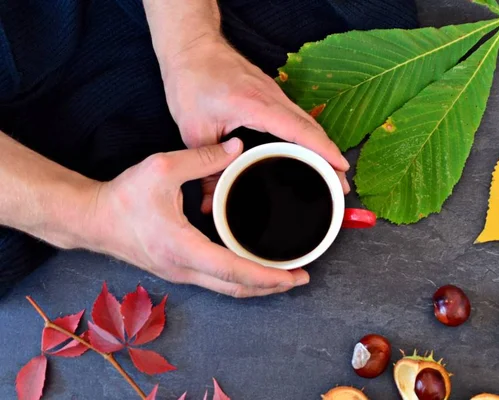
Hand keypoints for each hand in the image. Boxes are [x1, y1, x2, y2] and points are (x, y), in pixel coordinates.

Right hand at [90, 138, 308, 297]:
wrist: (92, 219)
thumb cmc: (123, 196)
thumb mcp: (163, 168)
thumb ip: (204, 158)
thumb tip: (239, 147)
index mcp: (183, 247)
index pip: (234, 270)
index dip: (268, 276)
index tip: (294, 274)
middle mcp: (185, 268)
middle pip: (236, 289)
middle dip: (271, 287)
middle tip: (301, 278)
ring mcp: (181, 273)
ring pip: (227, 289)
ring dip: (257, 285)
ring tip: (284, 275)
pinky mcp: (178, 269)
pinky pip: (216, 281)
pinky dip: (240, 278)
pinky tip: (252, 266)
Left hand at [161, 34, 350, 212]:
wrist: (191, 46)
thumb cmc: (191, 82)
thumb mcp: (194, 130)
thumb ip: (206, 168)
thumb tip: (211, 203)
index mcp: (258, 105)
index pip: (300, 130)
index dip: (324, 151)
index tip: (341, 169)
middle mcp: (273, 98)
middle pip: (312, 128)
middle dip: (330, 156)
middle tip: (340, 184)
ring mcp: (274, 94)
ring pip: (307, 122)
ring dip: (321, 147)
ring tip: (331, 173)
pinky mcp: (270, 95)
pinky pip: (296, 118)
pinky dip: (308, 137)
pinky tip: (307, 153)